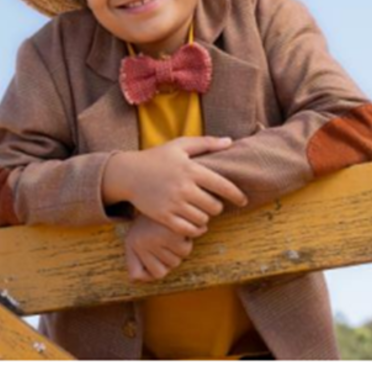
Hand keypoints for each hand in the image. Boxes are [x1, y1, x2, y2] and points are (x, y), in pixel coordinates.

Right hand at [104, 136, 247, 235]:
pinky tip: (194, 223)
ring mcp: (173, 203)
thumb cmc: (156, 157)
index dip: (237, 195)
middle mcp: (183, 187)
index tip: (243, 200)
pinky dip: (195, 229)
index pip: (223, 186)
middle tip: (211, 203)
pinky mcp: (164, 216)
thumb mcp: (179, 145)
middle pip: (214, 206)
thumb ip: (205, 143)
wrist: (128, 173)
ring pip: (203, 219)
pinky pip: (188, 229)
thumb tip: (230, 142)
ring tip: (200, 212)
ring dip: (205, 218)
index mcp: (191, 169)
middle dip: (216, 206)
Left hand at [125, 213, 195, 282]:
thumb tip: (135, 280)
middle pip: (168, 268)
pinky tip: (180, 227)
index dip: (158, 268)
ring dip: (180, 247)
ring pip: (178, 259)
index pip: (151, 274)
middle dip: (171, 255)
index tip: (158, 253)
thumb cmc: (151, 221)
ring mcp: (155, 239)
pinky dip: (187, 239)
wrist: (162, 191)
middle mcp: (140, 243)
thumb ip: (135, 262)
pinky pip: (186, 248)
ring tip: (171, 232)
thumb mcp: (137, 239)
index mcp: (132, 243)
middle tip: (165, 238)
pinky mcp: (171, 232)